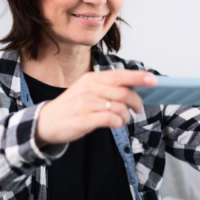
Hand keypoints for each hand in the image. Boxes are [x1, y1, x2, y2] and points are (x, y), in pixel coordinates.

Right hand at [35, 70, 154, 146]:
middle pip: (124, 92)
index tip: (153, 80)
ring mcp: (85, 104)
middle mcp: (88, 88)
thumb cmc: (72, 107)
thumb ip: (107, 89)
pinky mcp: (83, 119)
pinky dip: (118, 123)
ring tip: (123, 119)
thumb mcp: (87, 91)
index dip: (138, 77)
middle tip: (138, 109)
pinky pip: (110, 119)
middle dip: (137, 102)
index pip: (119, 75)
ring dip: (126, 116)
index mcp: (91, 78)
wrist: (46, 122)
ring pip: (120, 107)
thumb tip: (133, 89)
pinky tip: (116, 124)